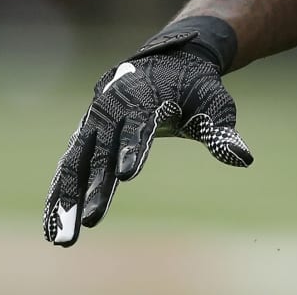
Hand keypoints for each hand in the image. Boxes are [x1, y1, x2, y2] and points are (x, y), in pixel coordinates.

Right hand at [42, 21, 252, 246]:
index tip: (126, 175)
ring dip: (67, 199)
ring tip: (62, 236)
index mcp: (145, 97)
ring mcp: (94, 122)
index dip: (132, 149)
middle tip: (89, 221)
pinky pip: (68, 167)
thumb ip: (222, 130)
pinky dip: (59, 195)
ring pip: (75, 163)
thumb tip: (243, 158)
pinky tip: (53, 226)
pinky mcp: (86, 135)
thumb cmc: (195, 85)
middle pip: (100, 152)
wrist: (169, 60)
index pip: (138, 127)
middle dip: (93, 189)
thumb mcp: (214, 101)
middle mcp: (112, 109)